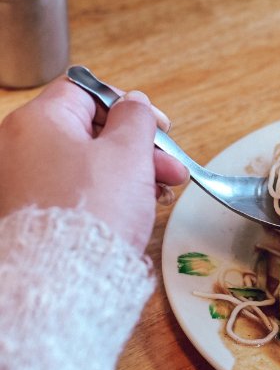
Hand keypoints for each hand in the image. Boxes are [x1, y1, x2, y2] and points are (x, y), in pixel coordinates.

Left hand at [0, 78, 187, 253]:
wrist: (63, 277)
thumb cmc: (94, 210)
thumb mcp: (129, 153)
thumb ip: (135, 119)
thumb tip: (133, 104)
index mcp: (37, 121)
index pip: (85, 91)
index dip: (128, 104)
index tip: (158, 126)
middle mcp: (18, 147)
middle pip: (88, 131)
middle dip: (137, 148)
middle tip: (171, 168)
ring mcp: (20, 182)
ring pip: (84, 163)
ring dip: (128, 173)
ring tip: (160, 195)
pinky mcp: (28, 213)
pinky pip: (71, 190)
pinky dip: (104, 193)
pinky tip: (133, 210)